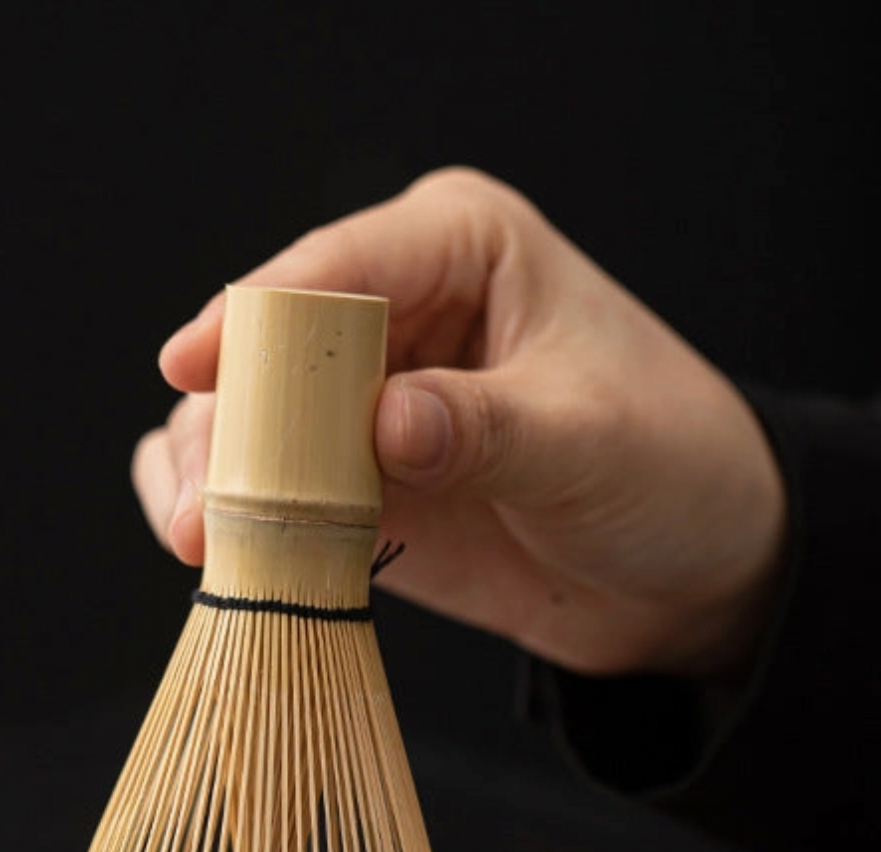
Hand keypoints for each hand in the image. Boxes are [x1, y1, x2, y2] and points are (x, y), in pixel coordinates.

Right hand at [134, 168, 786, 678]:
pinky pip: (263, 492)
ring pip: (242, 425)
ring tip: (200, 543)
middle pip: (265, 351)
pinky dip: (232, 522)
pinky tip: (216, 555)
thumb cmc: (672, 467)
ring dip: (211, 480)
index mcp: (458, 250)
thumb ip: (487, 432)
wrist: (693, 573)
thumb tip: (386, 426)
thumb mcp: (591, 443)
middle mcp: (395, 311)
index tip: (188, 365)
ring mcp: (363, 402)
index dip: (254, 318)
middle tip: (202, 509)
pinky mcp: (353, 484)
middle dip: (224, 424)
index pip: (336, 269)